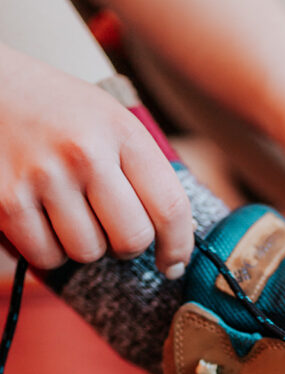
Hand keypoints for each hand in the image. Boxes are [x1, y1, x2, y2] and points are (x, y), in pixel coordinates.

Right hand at [0, 44, 192, 275]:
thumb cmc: (56, 110)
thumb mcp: (108, 119)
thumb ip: (142, 168)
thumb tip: (176, 233)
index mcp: (121, 130)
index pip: (169, 207)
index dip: (178, 246)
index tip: (173, 263)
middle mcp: (85, 152)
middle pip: (132, 239)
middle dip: (127, 247)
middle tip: (113, 233)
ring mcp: (43, 176)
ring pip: (89, 252)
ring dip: (84, 246)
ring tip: (70, 215)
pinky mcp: (6, 200)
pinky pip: (46, 256)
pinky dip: (48, 249)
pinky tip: (42, 220)